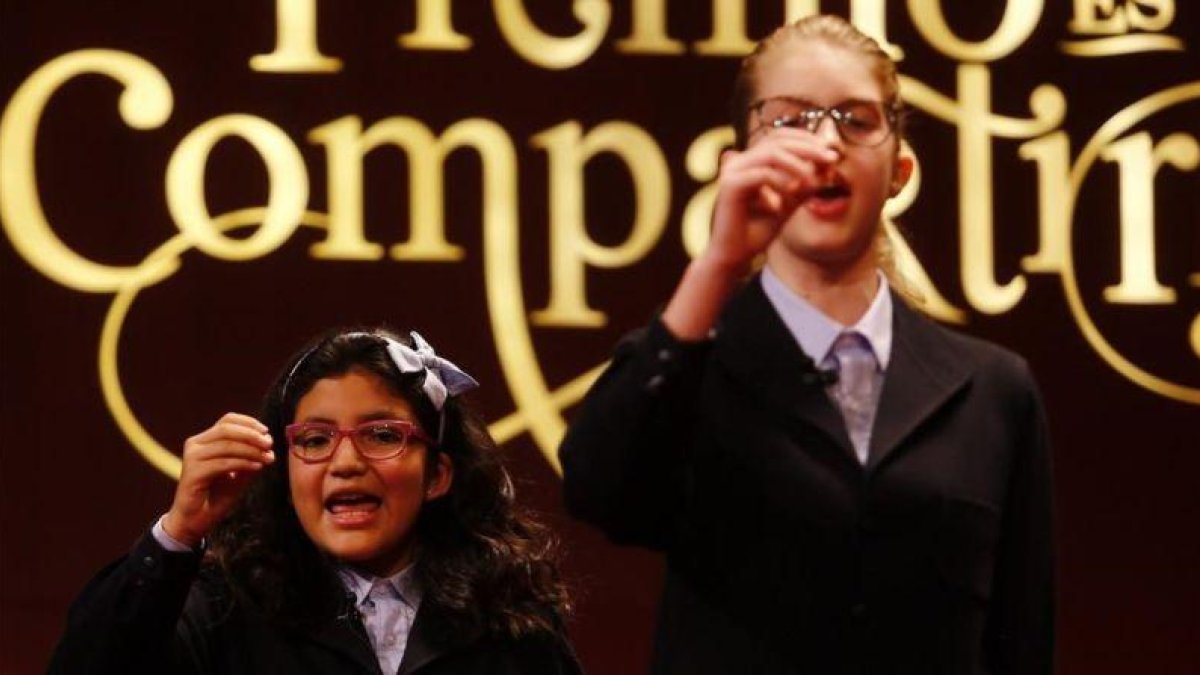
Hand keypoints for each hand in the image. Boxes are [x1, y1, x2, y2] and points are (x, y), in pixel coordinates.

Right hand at [162, 413, 274, 546]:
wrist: (195, 520)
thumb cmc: (216, 496)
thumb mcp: (239, 473)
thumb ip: (250, 458)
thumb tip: (267, 443)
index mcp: (205, 440)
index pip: (228, 420)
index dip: (249, 423)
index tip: (266, 432)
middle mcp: (195, 444)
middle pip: (226, 429)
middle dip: (251, 435)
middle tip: (269, 444)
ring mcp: (192, 457)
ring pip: (226, 445)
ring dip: (251, 450)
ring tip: (267, 458)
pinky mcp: (192, 472)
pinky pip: (222, 463)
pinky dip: (242, 463)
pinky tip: (257, 466)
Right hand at [705, 129, 840, 271]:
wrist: (735, 256)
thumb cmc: (758, 230)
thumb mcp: (789, 203)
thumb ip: (805, 183)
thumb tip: (829, 163)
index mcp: (750, 161)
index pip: (779, 137)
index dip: (806, 139)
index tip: (830, 151)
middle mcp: (739, 161)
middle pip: (777, 140)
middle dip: (808, 148)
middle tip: (831, 158)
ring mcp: (732, 171)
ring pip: (771, 153)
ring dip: (798, 163)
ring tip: (814, 179)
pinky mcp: (729, 185)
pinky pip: (762, 174)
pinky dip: (781, 181)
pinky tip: (793, 194)